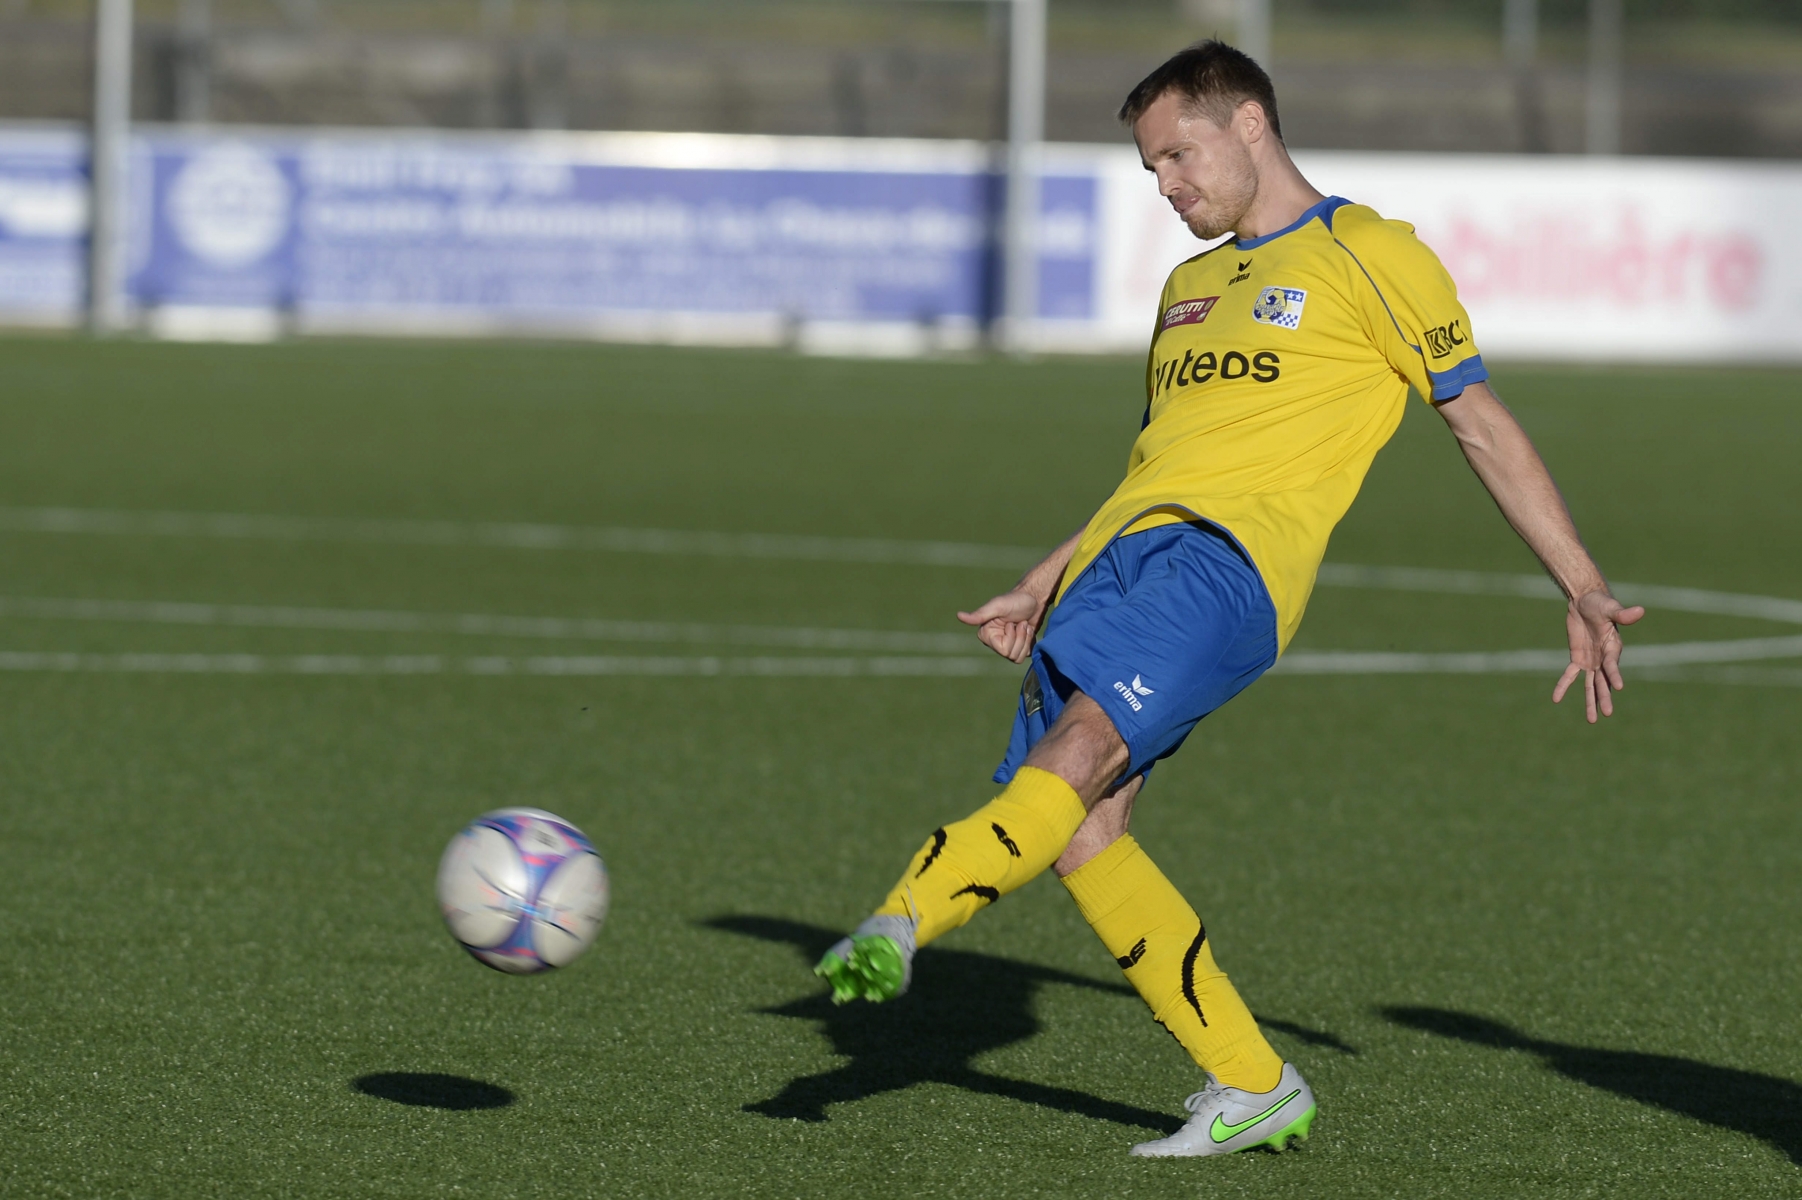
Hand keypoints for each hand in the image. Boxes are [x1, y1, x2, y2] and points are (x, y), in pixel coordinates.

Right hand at [957, 589, 1043, 662]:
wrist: (1033, 597)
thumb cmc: (1015, 600)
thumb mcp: (997, 606)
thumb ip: (979, 614)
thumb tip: (958, 615)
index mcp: (987, 634)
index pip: (1003, 650)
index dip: (1011, 637)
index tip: (1010, 622)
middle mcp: (995, 641)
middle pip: (1011, 655)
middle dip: (1020, 637)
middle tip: (1020, 622)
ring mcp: (1008, 645)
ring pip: (1018, 657)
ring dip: (1025, 639)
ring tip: (1024, 625)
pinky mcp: (1019, 646)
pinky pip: (1025, 655)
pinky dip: (1030, 642)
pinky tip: (1028, 629)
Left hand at [1552, 589, 1645, 722]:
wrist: (1584, 601)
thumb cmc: (1600, 603)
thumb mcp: (1609, 607)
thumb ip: (1622, 613)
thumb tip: (1640, 610)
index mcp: (1613, 648)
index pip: (1613, 664)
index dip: (1614, 674)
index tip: (1617, 688)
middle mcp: (1604, 658)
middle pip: (1604, 681)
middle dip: (1605, 697)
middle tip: (1607, 714)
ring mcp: (1591, 661)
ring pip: (1591, 685)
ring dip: (1591, 701)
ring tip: (1592, 720)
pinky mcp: (1577, 659)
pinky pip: (1569, 675)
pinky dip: (1563, 686)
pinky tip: (1556, 699)